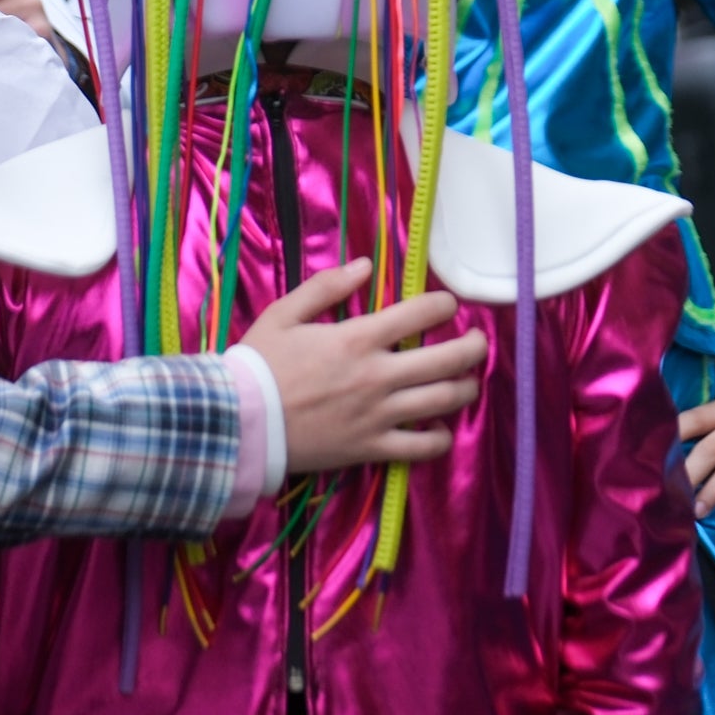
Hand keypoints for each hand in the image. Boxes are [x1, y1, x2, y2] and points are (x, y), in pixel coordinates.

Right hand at [243, 258, 490, 471]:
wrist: (236, 423)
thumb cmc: (257, 366)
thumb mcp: (283, 313)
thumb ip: (325, 286)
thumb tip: (364, 265)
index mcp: (358, 338)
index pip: (422, 313)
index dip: (444, 305)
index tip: (448, 305)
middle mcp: (377, 375)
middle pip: (449, 359)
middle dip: (474, 347)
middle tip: (478, 342)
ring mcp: (377, 414)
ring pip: (444, 401)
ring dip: (465, 389)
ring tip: (466, 381)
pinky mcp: (370, 448)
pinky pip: (420, 449)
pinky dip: (439, 440)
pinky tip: (440, 430)